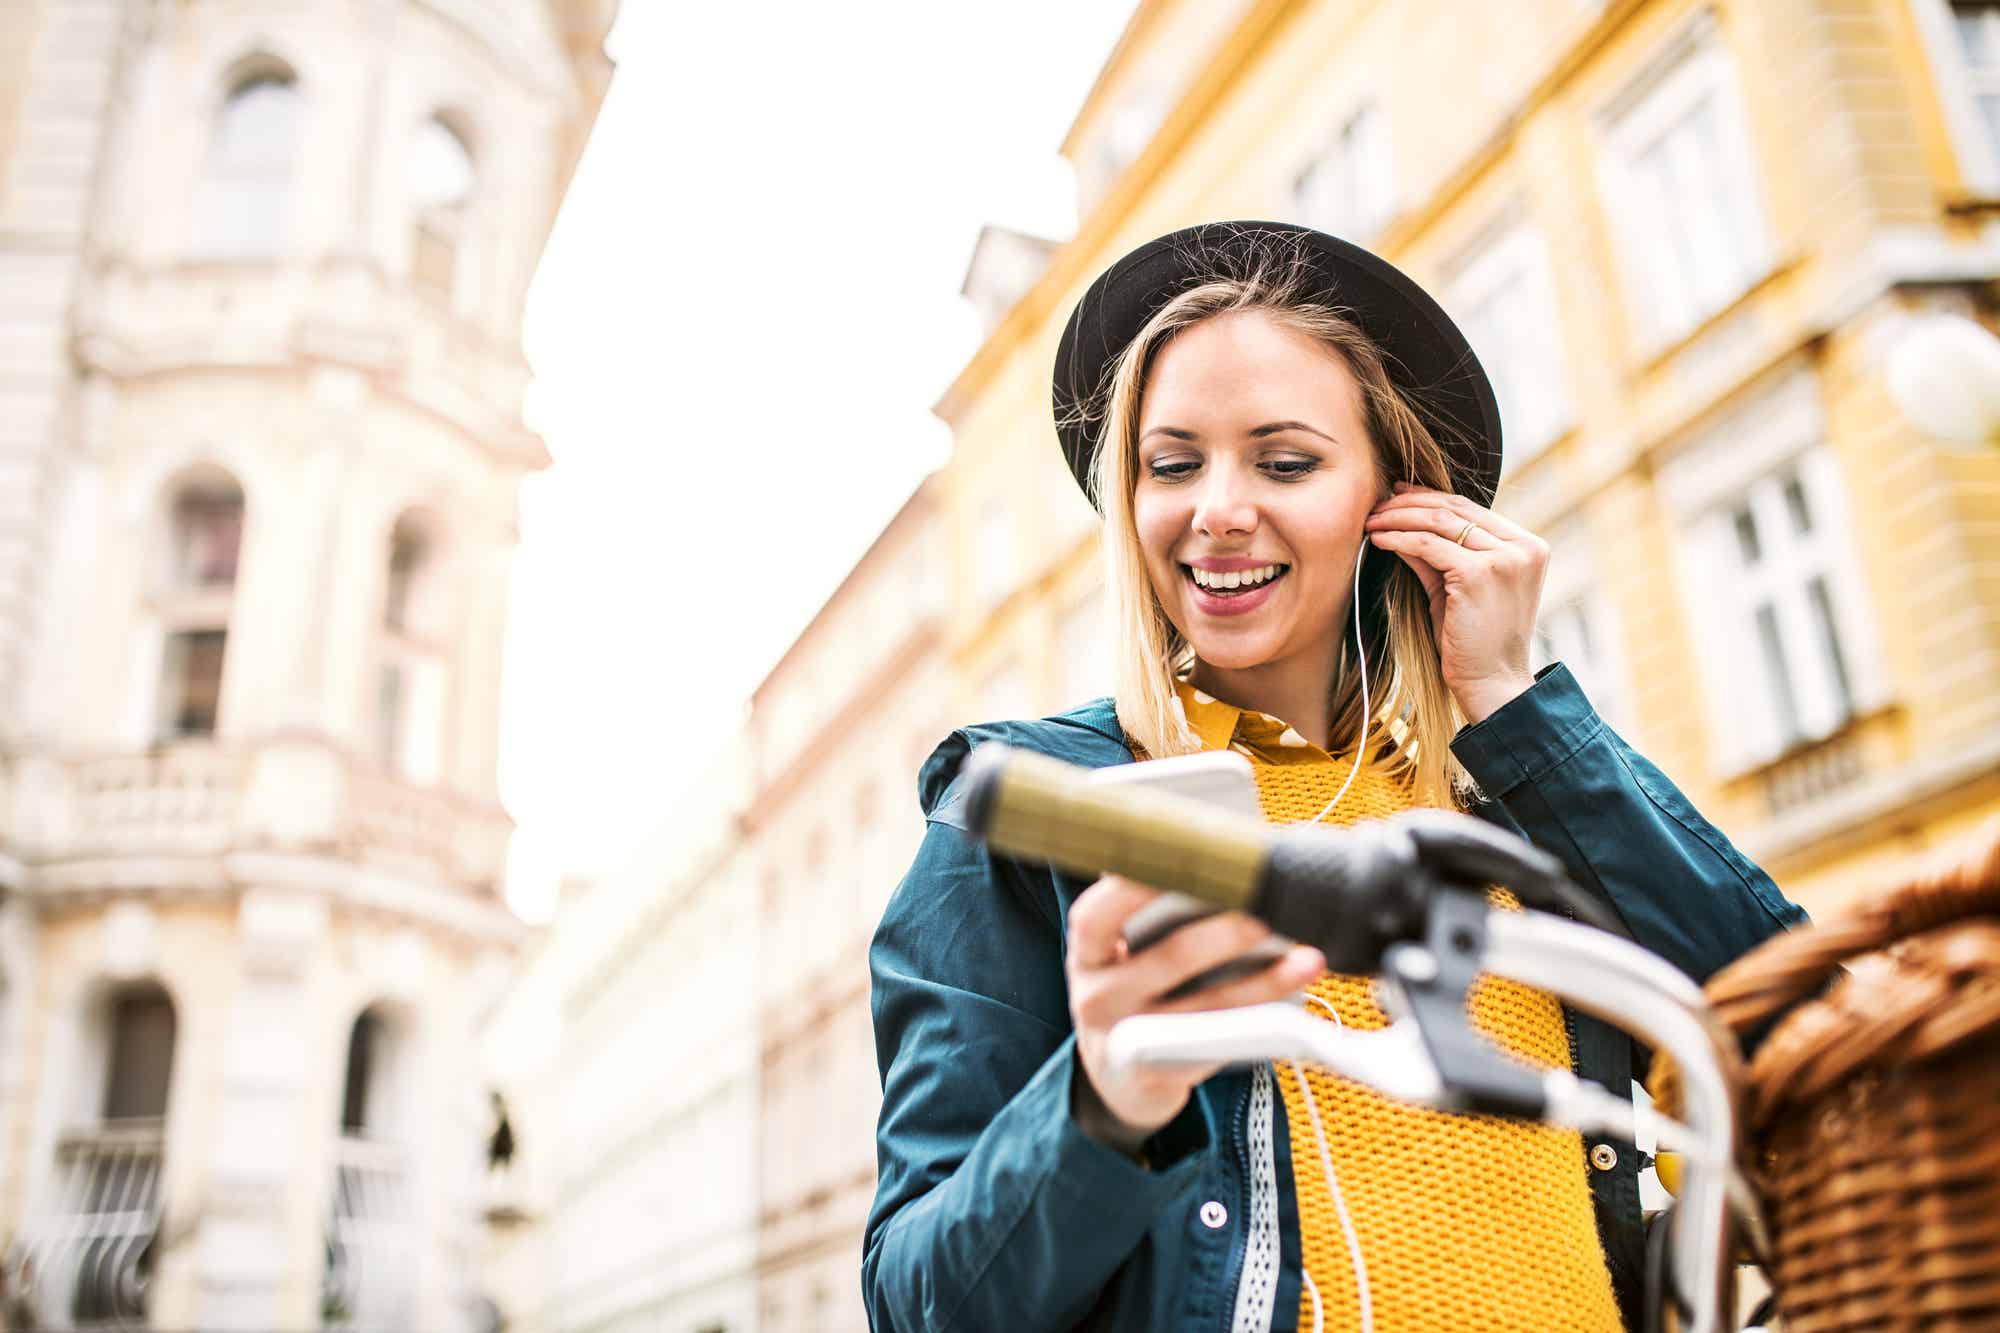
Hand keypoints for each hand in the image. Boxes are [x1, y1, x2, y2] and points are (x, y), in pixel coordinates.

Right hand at [1066, 875, 1325, 1151]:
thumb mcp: (1117, 953)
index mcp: (1087, 954)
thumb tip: (1208, 856)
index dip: (1136, 887)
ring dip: (1263, 981)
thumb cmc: (1131, 989)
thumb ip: (1142, 911)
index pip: (1097, 915)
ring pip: (1207, 1006)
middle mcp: (1097, 998)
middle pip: (1170, 957)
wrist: (1118, 1074)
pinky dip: (1260, 1020)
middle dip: (1228, 933)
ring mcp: (1130, 1040)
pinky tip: (1295, 1002)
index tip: (1189, 858)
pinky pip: (1221, 1045)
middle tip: (1272, 912)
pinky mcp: (1164, 1074)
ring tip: (1307, 958)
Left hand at [1363, 482, 1547, 722]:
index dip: (1430, 497)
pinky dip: (1398, 539)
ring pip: (1439, 521)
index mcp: (1528, 547)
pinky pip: (1427, 545)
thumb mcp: (1458, 587)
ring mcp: (1504, 559)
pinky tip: (1378, 539)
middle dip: (1409, 504)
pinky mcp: (1479, 574)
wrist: (1491, 683)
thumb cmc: (1474, 641)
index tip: (1398, 494)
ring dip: (1398, 517)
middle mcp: (1523, 547)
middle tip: (1376, 506)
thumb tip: (1401, 519)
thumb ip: (1439, 552)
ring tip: (1371, 522)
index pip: (1471, 508)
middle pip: (1455, 509)